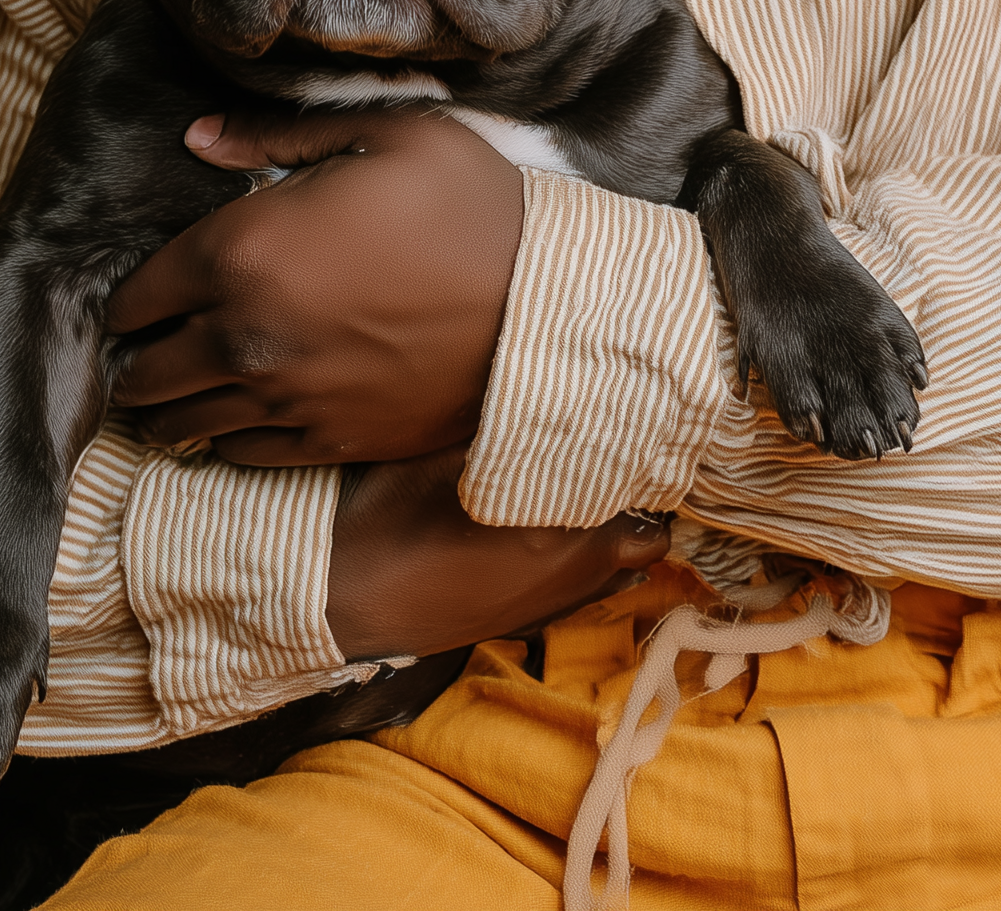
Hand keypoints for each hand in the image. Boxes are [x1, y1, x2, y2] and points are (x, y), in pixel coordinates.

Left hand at [107, 107, 522, 464]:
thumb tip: (196, 137)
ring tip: (179, 385)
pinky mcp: (325, 444)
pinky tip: (238, 412)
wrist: (547, 306)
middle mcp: (245, 336)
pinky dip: (223, 436)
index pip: (139, 292)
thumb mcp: (387, 134)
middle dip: (140, 354)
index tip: (147, 289)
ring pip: (180, 422)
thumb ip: (278, 135)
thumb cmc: (469, 204)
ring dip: (169, 404)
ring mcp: (284, 400)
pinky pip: (237, 454)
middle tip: (154, 340)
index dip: (134, 292)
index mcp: (245, 251)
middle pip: (144, 369)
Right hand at [325, 449, 671, 658]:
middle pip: (650, 538)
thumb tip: (554, 378)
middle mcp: (573, 571)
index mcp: (565, 525)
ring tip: (594, 500)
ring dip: (620, 538)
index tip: (638, 430)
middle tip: (620, 463)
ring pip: (623, 573)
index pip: (644, 491)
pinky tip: (554, 539)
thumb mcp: (453, 449)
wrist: (350, 597)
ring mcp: (551, 604)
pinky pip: (585, 597)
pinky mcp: (525, 623)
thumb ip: (514, 424)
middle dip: (644, 502)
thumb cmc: (396, 512)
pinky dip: (588, 568)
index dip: (645, 458)